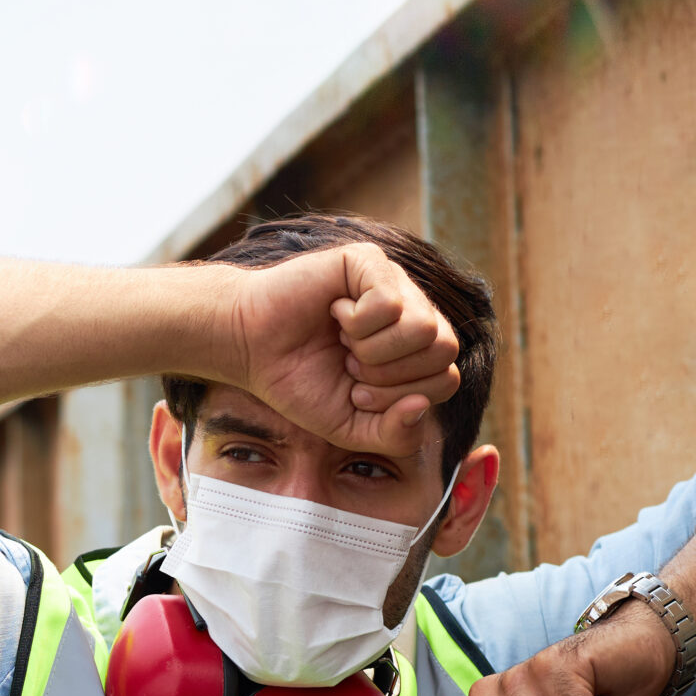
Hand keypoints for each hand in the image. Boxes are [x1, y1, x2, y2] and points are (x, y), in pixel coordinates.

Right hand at [229, 243, 460, 458]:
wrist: (249, 350)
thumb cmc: (298, 383)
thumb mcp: (352, 427)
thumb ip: (395, 435)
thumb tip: (421, 406)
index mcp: (415, 351)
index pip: (446, 379)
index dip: (400, 397)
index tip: (357, 392)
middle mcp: (412, 312)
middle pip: (444, 349)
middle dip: (390, 375)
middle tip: (350, 367)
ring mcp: (394, 282)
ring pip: (423, 326)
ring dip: (373, 349)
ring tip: (343, 341)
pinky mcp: (369, 260)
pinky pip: (390, 302)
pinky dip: (356, 322)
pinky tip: (333, 314)